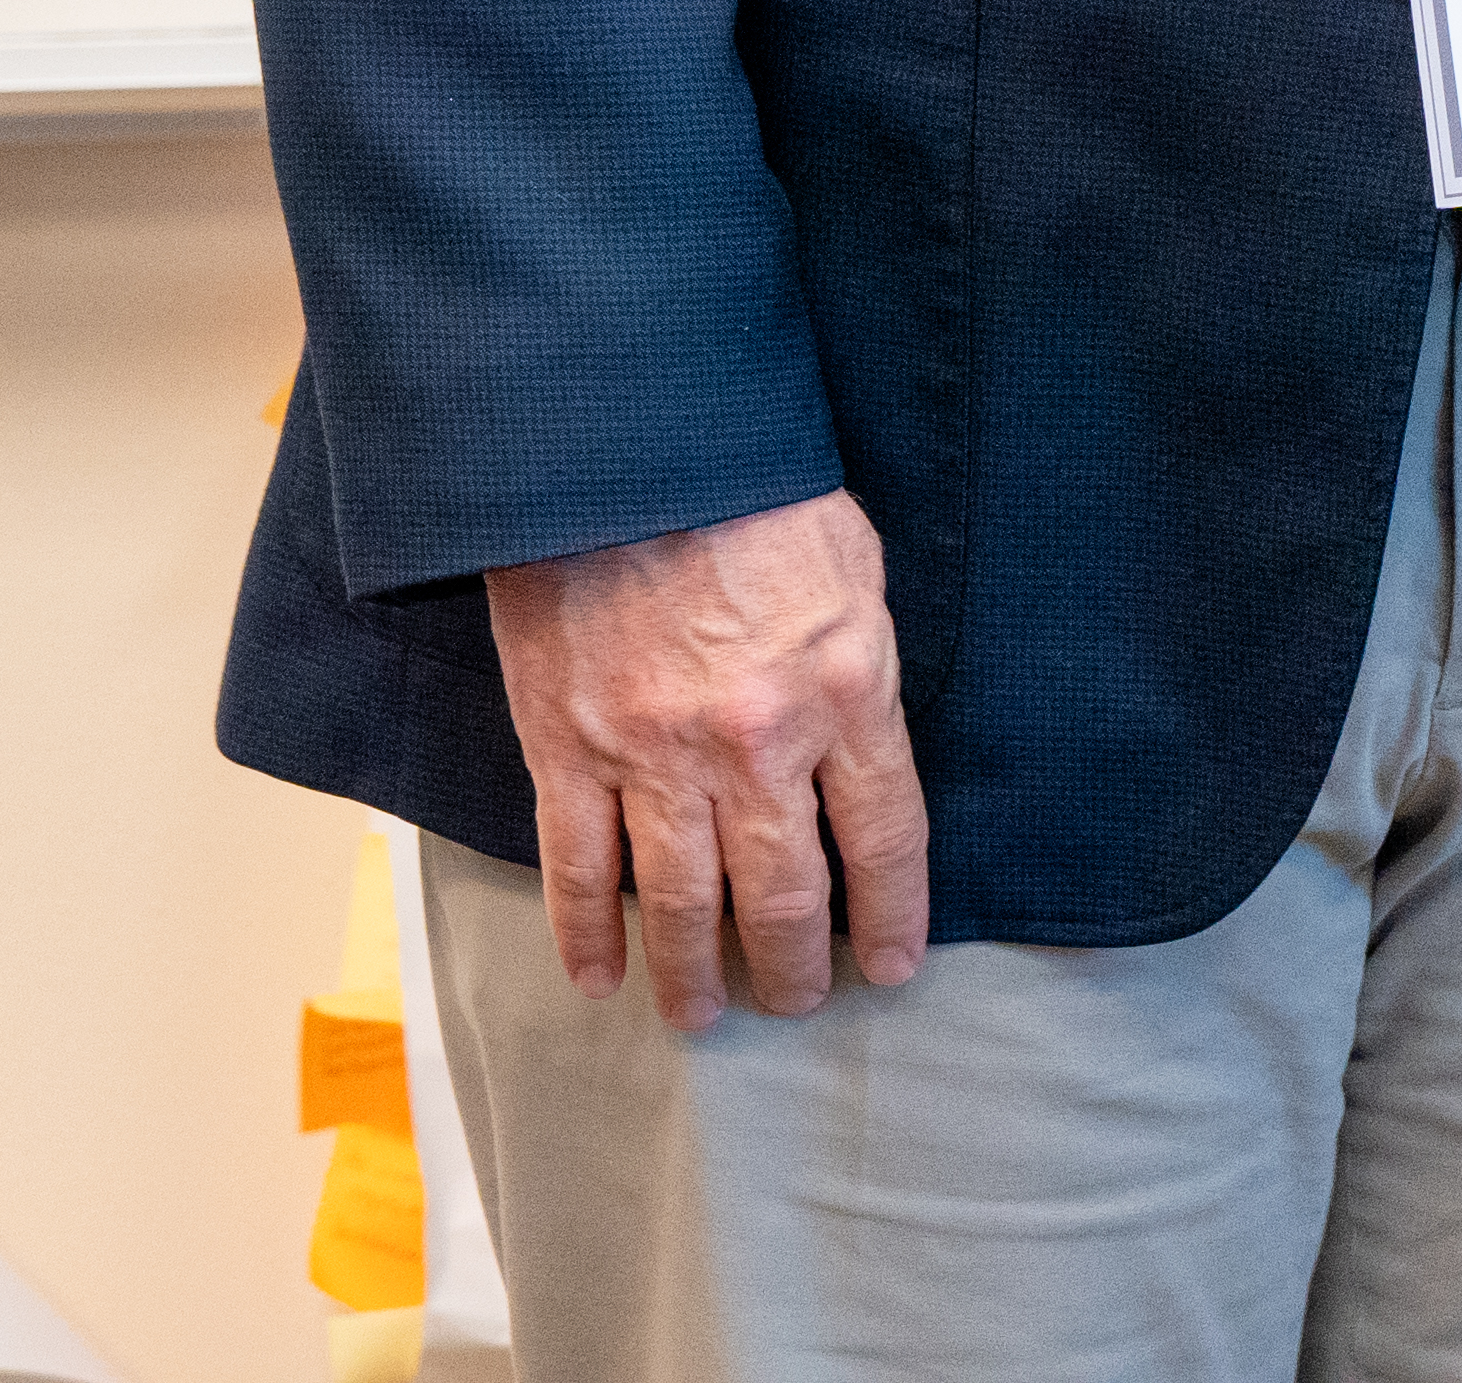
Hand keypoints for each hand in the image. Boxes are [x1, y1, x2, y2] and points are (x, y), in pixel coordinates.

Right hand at [483, 486, 929, 1031]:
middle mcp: (756, 743)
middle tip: (797, 1002)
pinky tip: (598, 978)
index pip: (883, 838)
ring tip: (703, 1016)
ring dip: (694, 974)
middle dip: (795, 965)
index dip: (891, 915)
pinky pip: (578, 866)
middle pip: (784, 894)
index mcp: (843, 691)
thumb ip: (857, 666)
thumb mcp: (852, 564)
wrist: (620, 444)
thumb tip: (861, 743)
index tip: (890, 966)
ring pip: (682, 902)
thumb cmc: (748, 486)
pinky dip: (585, 933)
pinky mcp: (570, 747)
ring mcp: (655, 754)